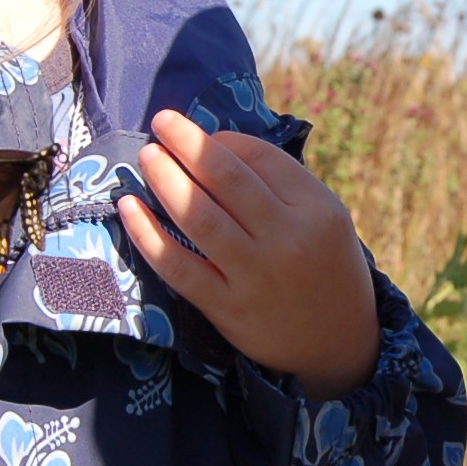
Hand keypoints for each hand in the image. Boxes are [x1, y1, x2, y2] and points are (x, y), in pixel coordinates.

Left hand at [118, 109, 378, 398]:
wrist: (337, 344)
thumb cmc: (324, 268)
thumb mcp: (325, 219)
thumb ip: (281, 185)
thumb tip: (213, 143)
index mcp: (317, 210)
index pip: (260, 158)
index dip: (223, 140)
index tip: (201, 136)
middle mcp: (288, 239)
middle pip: (226, 179)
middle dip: (188, 144)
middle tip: (161, 121)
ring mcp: (255, 276)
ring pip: (198, 216)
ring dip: (165, 178)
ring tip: (147, 155)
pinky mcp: (227, 309)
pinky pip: (178, 266)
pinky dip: (148, 234)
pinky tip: (129, 208)